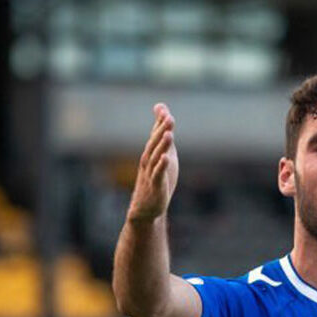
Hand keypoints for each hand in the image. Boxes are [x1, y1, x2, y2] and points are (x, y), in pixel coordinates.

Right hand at [127, 103, 178, 222]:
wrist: (146, 207)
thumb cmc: (157, 179)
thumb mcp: (164, 154)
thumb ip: (164, 135)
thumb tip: (164, 113)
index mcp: (151, 153)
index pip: (155, 135)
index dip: (159, 123)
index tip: (163, 109)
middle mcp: (148, 161)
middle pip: (155, 143)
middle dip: (161, 130)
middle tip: (169, 118)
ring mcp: (151, 173)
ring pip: (156, 157)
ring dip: (162, 146)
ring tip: (169, 134)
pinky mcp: (156, 186)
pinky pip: (158, 175)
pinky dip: (161, 166)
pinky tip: (166, 158)